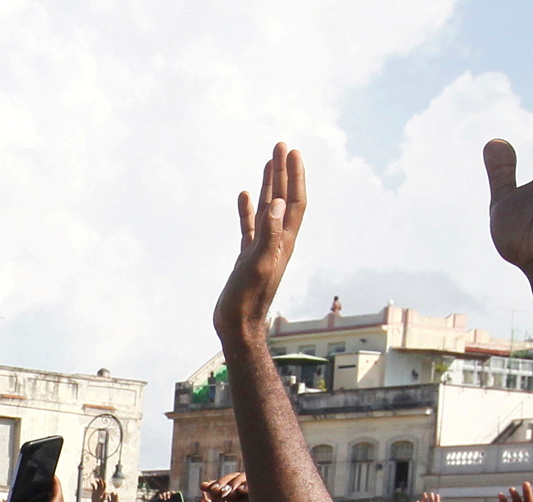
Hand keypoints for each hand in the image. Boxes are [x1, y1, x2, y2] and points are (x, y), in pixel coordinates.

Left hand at [200, 472, 262, 501]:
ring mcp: (258, 493)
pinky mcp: (269, 492)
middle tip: (215, 488)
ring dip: (233, 481)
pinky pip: (257, 481)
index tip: (203, 486)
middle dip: (221, 482)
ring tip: (230, 491)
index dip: (213, 485)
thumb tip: (212, 494)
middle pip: (232, 480)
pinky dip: (248, 483)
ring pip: (243, 477)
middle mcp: (248, 496)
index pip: (223, 490)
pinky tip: (243, 491)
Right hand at [217, 143, 306, 341]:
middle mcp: (277, 240)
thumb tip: (278, 202)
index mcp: (284, 240)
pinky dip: (247, 209)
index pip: (293, 201)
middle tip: (281, 146)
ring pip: (267, 209)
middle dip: (283, 172)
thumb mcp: (259, 264)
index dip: (294, 176)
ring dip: (269, 185)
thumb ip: (270, 234)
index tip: (291, 152)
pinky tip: (244, 195)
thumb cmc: (248, 299)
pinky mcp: (247, 257)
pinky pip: (249, 226)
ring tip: (268, 162)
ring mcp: (262, 248)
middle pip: (283, 199)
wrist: (238, 325)